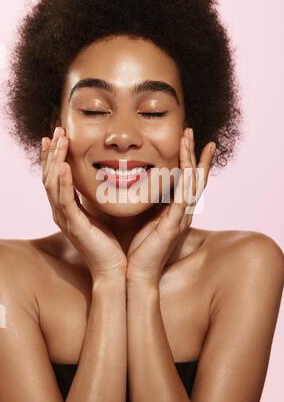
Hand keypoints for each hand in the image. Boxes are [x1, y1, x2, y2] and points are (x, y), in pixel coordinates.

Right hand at [41, 126, 126, 282]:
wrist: (115, 269)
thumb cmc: (110, 244)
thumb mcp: (100, 214)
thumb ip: (95, 198)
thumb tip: (102, 180)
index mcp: (68, 209)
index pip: (56, 178)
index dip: (55, 157)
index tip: (58, 137)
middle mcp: (61, 213)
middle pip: (49, 177)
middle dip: (52, 153)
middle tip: (56, 131)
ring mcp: (65, 219)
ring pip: (53, 184)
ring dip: (55, 160)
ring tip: (59, 140)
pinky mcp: (74, 226)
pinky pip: (65, 200)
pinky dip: (62, 182)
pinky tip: (63, 166)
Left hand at [126, 127, 215, 286]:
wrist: (135, 274)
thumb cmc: (137, 249)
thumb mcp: (143, 219)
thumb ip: (146, 203)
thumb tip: (138, 185)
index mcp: (174, 210)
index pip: (185, 180)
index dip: (188, 160)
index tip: (187, 139)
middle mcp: (181, 212)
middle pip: (193, 177)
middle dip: (193, 153)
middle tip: (190, 131)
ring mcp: (180, 218)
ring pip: (191, 183)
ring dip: (191, 159)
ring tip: (188, 138)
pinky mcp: (173, 225)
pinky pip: (183, 198)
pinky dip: (185, 181)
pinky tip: (185, 166)